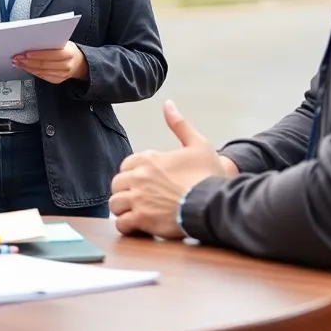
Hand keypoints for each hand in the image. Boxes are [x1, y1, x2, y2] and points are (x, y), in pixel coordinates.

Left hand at [14, 41, 87, 83]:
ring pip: (41, 72)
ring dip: (27, 67)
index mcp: (69, 53)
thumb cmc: (69, 50)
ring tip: (17, 62)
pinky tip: (24, 67)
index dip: (37, 55)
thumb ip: (52, 42)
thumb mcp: (65, 43)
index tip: (26, 53)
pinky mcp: (56, 80)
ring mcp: (61, 75)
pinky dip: (31, 71)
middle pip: (44, 65)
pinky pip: (41, 76)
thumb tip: (33, 41)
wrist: (79, 63)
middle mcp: (66, 66)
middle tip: (17, 57)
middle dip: (28, 61)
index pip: (51, 54)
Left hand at [108, 100, 235, 238]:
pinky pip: (121, 224)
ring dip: (123, 209)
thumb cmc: (208, 175)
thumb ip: (179, 124)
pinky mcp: (142, 219)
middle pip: (117, 185)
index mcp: (148, 159)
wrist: (215, 203)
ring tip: (135, 212)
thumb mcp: (197, 144)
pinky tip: (137, 225)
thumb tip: (168, 104)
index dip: (133, 174)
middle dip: (125, 191)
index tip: (144, 182)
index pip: (126, 166)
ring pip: (115, 204)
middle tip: (138, 199)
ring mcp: (139, 199)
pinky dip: (126, 226)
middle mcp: (139, 178)